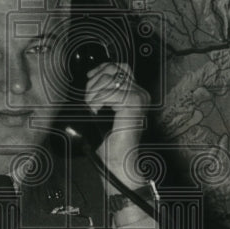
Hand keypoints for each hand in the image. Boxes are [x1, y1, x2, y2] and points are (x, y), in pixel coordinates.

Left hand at [83, 63, 149, 187]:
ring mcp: (139, 98)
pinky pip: (111, 92)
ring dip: (94, 93)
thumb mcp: (103, 110)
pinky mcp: (135, 104)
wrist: (118, 161)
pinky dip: (98, 100)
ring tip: (92, 108)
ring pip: (110, 80)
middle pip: (114, 71)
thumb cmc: (109, 140)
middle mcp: (140, 93)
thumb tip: (93, 76)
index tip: (90, 76)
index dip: (103, 68)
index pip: (120, 67)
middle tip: (89, 100)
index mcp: (135, 92)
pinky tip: (96, 111)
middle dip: (94, 82)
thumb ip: (103, 92)